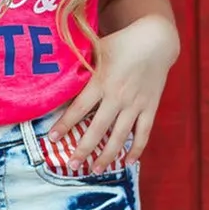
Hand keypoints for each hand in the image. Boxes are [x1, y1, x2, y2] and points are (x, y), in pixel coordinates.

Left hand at [49, 16, 177, 173]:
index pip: (79, 109)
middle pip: (97, 129)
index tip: (52, 139)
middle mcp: (117, 96)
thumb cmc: (122, 43)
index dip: (64, 125)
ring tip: (96, 170)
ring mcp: (135, 104)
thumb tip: (57, 69)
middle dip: (83, 149)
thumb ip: (81, 62)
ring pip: (119, 136)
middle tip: (72, 165)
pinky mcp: (150, 107)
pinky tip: (128, 162)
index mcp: (101, 81)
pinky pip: (144, 133)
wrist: (156, 40)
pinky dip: (136, 149)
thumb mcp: (98, 48)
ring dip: (107, 155)